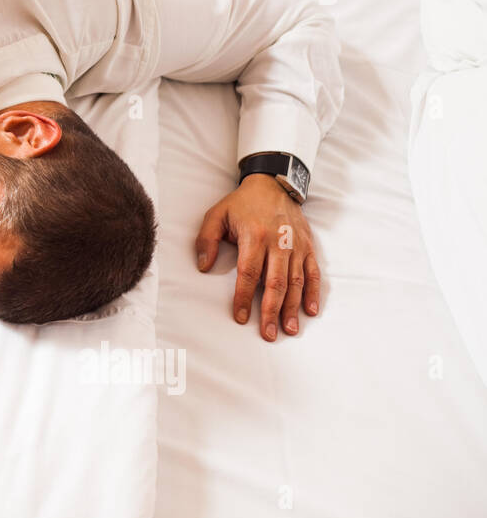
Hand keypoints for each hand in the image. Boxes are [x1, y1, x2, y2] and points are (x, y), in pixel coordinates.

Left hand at [194, 174, 320, 340]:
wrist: (273, 183)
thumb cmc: (242, 203)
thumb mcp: (216, 214)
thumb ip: (206, 240)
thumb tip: (204, 267)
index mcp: (254, 235)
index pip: (249, 273)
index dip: (244, 297)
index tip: (240, 317)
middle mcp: (278, 242)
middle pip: (275, 283)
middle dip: (271, 311)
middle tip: (268, 334)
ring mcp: (296, 245)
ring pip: (295, 282)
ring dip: (292, 308)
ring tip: (289, 329)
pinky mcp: (308, 246)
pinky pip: (313, 272)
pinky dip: (313, 292)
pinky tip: (310, 310)